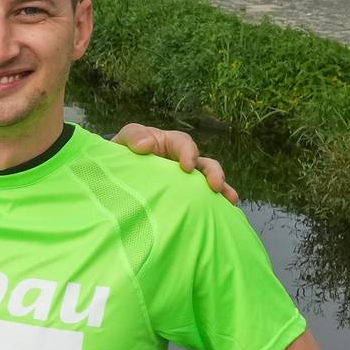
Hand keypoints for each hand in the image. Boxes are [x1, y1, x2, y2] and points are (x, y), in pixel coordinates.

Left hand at [108, 124, 237, 202]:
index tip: (187, 167)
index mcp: (171, 143)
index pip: (184, 144)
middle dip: (213, 173)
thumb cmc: (125, 150)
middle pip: (204, 163)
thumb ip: (134, 136)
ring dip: (221, 189)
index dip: (188, 153)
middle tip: (216, 185)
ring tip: (230, 200)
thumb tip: (146, 146)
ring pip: (208, 182)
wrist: (119, 170)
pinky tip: (223, 213)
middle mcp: (183, 161)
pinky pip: (201, 199)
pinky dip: (214, 204)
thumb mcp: (125, 138)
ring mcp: (186, 179)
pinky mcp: (185, 195)